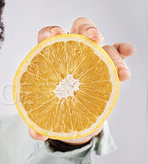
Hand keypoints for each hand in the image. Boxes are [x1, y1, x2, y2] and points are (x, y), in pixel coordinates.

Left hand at [29, 17, 135, 144]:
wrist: (70, 112)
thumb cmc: (52, 105)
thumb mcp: (43, 114)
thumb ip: (36, 121)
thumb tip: (35, 134)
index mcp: (49, 56)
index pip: (47, 36)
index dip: (50, 32)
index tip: (55, 35)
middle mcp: (71, 51)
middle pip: (79, 29)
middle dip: (88, 29)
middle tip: (94, 39)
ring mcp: (91, 55)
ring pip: (103, 44)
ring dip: (112, 53)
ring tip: (119, 72)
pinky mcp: (106, 64)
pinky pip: (117, 52)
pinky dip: (124, 50)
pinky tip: (129, 52)